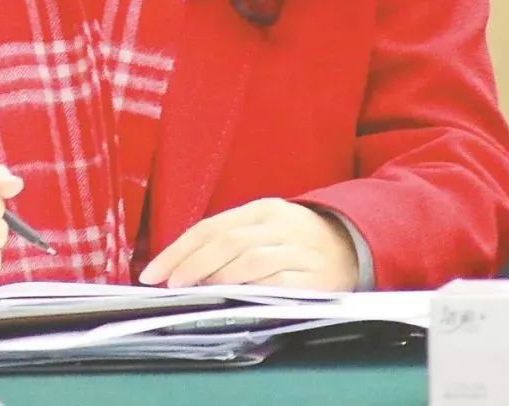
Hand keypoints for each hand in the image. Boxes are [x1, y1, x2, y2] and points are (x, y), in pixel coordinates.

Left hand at [138, 198, 358, 291]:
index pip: (210, 227)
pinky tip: (236, 300)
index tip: (153, 272)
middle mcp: (277, 224)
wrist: (355, 242)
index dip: (179, 250)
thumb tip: (185, 267)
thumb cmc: (297, 239)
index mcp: (260, 209)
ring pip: (250, 259)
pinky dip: (255, 291)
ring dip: (219, 277)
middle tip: (171, 283)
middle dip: (193, 263)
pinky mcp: (317, 277)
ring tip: (197, 291)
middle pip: (226, 241)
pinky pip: (280, 283)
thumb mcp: (264, 228)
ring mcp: (298, 249)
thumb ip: (230, 241)